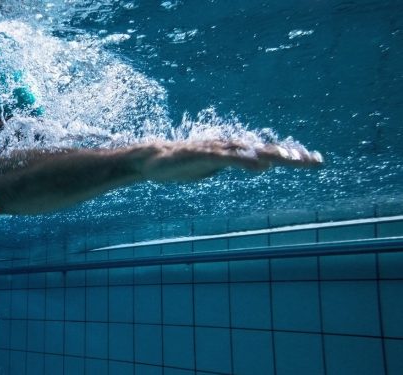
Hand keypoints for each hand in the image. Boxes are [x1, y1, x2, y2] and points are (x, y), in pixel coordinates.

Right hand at [138, 140, 322, 181]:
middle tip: (316, 161)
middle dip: (291, 155)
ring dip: (273, 154)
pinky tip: (260, 165)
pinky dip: (244, 161)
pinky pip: (227, 158)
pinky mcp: (203, 155)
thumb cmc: (184, 164)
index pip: (267, 152)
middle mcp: (229, 147)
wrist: (152, 160)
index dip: (290, 155)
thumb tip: (263, 165)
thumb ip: (239, 165)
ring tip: (295, 159)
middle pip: (266, 150)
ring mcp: (216, 150)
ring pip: (250, 151)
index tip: (315, 160)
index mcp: (234, 151)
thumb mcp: (217, 168)